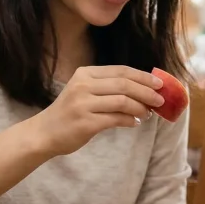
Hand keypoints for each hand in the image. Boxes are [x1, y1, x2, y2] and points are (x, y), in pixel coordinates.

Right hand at [30, 66, 164, 157]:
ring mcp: (83, 104)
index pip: (120, 71)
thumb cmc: (69, 113)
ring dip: (140, 107)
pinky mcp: (85, 123)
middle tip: (160, 99)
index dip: (143, 76)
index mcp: (85, 74)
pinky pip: (115, 119)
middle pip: (124, 84)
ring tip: (149, 113)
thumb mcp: (84, 92)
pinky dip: (129, 120)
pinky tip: (135, 123)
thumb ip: (108, 88)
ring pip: (122, 101)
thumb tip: (142, 91)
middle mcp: (83, 86)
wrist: (44, 133)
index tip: (159, 83)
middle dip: (146, 91)